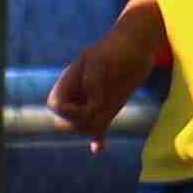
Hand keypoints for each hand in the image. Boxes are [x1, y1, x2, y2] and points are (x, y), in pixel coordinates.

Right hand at [45, 27, 155, 145]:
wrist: (137, 44)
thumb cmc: (117, 48)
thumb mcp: (100, 62)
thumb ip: (92, 85)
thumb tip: (93, 109)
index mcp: (70, 80)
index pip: (55, 105)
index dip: (66, 112)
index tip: (86, 105)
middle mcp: (79, 94)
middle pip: (66, 121)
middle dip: (78, 123)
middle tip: (99, 114)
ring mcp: (94, 101)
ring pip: (83, 127)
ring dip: (91, 129)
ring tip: (104, 123)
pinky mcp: (109, 107)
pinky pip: (99, 127)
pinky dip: (97, 138)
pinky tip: (98, 148)